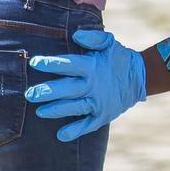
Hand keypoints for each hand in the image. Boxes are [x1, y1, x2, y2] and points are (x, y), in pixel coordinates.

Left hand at [25, 29, 148, 141]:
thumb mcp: (109, 43)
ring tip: (39, 112)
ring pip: (75, 107)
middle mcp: (93, 85)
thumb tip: (75, 35)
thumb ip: (93, 38)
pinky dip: (76, 130)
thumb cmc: (117, 58)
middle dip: (48, 91)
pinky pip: (88, 124)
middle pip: (68, 89)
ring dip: (57, 110)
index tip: (34, 62)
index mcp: (92, 66)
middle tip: (30, 94)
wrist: (139, 78)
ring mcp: (98, 102)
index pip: (69, 65)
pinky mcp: (102, 115)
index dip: (51, 64)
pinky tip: (61, 135)